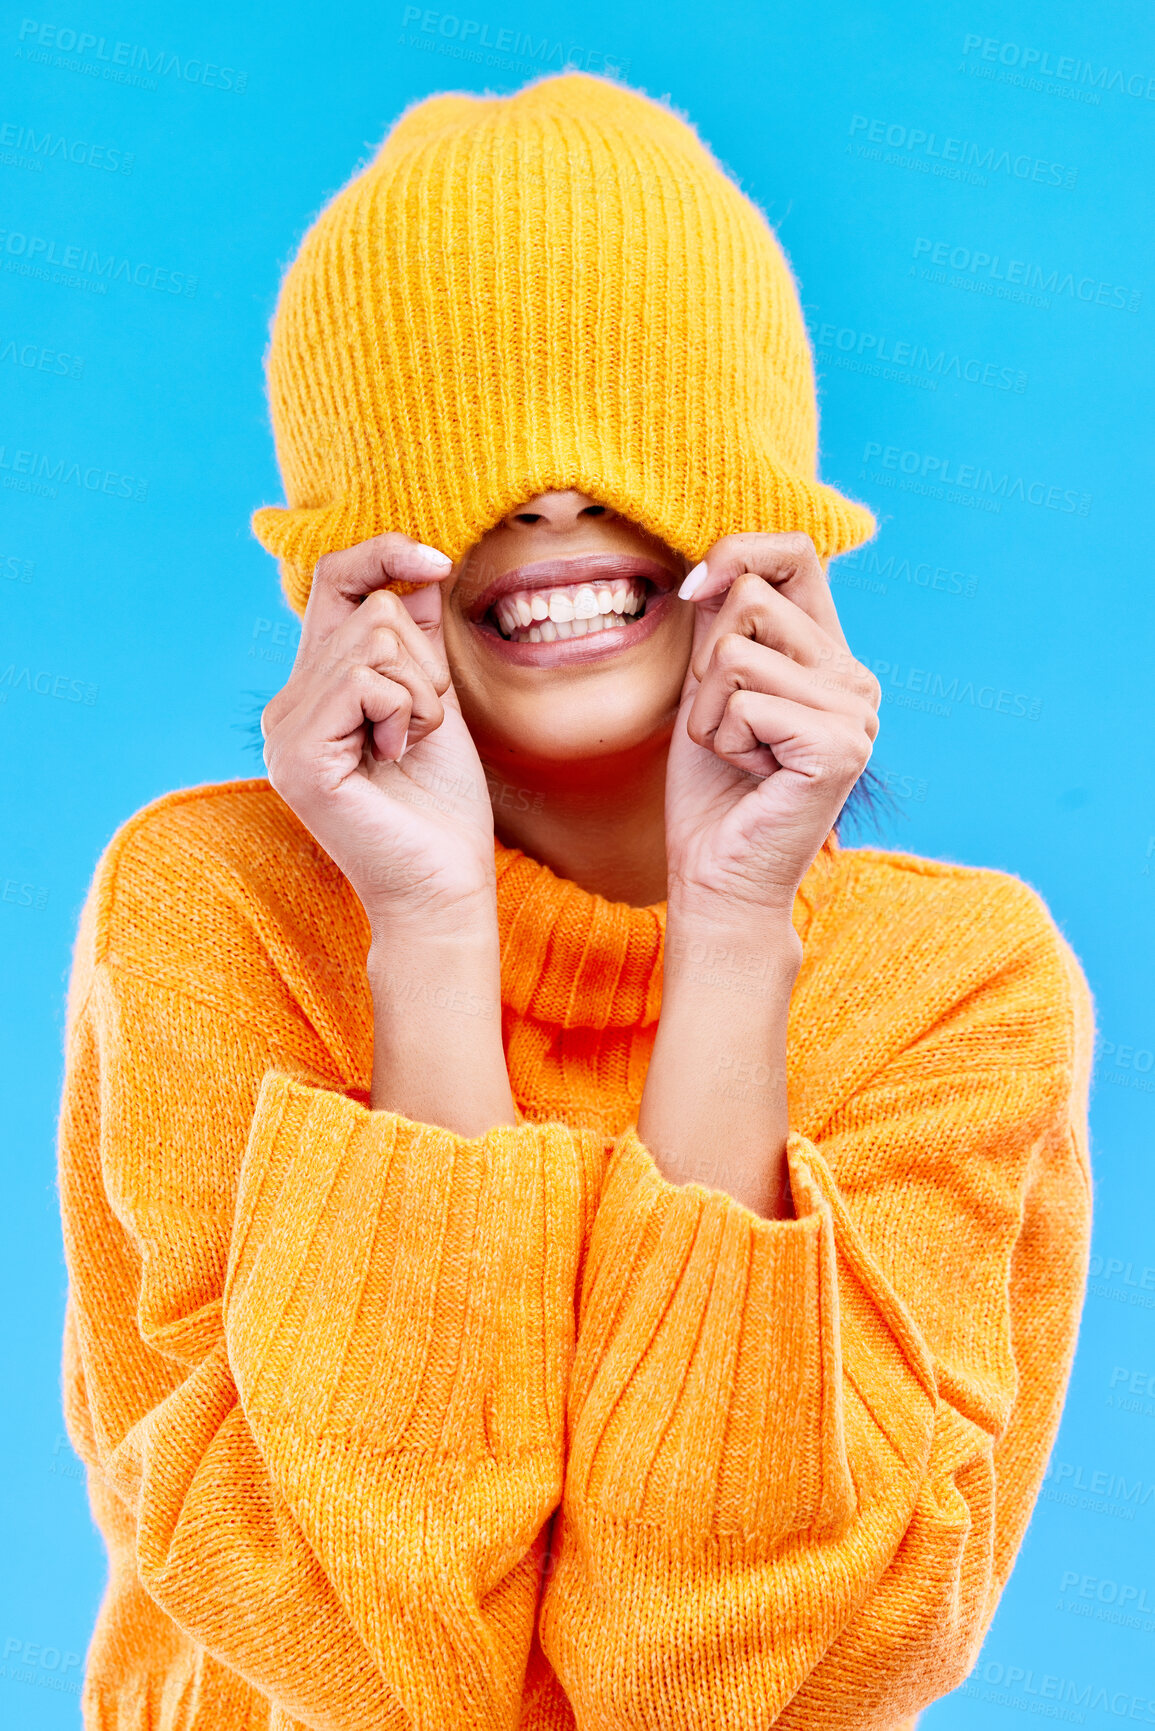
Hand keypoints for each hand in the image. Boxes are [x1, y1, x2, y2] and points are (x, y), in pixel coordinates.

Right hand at [261, 534, 495, 935]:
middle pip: (368, 609)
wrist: (443, 887)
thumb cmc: (442, 806)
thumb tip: (420, 569)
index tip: (437, 561)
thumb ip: (418, 639)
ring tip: (407, 747)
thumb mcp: (433, 701)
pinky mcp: (298, 755)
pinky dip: (405, 713)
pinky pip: (364, 681)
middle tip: (421, 728)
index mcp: (313, 690)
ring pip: (373, 641)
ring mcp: (284, 731)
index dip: (383, 554)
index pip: (333, 582)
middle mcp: (286, 706)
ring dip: (421, 694)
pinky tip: (395, 759)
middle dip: (424, 664)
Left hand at [665, 532, 880, 922]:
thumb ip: (719, 625)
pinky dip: (723, 740)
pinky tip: (752, 776)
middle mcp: (855, 676)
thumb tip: (714, 564)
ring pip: (735, 651)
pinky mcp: (839, 744)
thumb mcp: (708, 688)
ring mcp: (856, 711)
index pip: (796, 553)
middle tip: (726, 727)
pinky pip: (743, 702)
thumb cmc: (711, 792)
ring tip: (738, 755)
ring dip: (709, 710)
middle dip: (705, 666)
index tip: (695, 592)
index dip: (737, 552)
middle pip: (750, 598)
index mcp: (830, 656)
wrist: (718, 877)